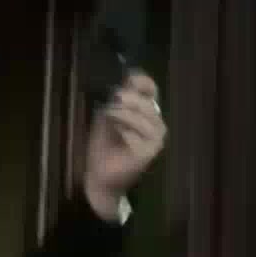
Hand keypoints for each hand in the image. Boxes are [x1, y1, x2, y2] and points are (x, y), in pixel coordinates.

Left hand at [82, 71, 166, 213]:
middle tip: (110, 107)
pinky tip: (118, 137)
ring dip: (123, 116)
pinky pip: (137, 135)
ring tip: (111, 121)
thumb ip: (119, 98)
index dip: (141, 82)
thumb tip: (125, 82)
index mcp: (147, 113)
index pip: (151, 89)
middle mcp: (156, 125)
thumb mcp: (108, 115)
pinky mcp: (150, 153)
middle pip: (147, 103)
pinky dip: (124, 132)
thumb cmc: (103, 145)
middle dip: (127, 101)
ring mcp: (156, 140)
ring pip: (143, 118)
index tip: (127, 84)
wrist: (99, 174)